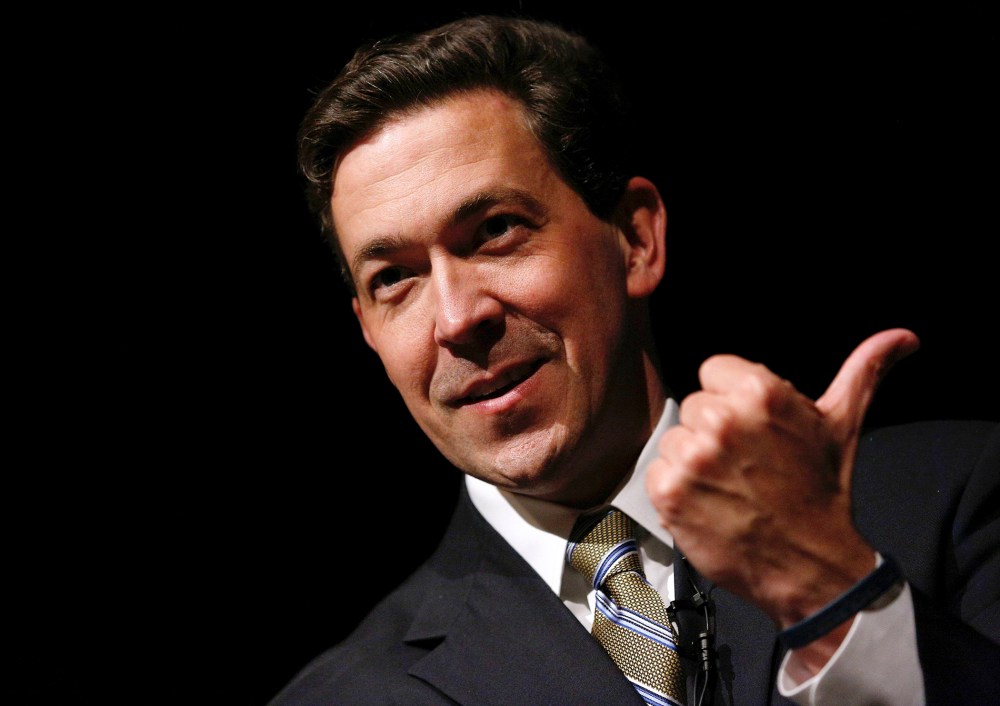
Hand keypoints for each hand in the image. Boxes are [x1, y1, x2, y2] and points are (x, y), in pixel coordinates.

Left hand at [646, 329, 919, 635]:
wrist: (811, 566)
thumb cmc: (822, 493)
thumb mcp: (842, 424)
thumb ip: (865, 371)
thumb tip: (903, 337)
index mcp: (760, 393)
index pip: (713, 371)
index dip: (731, 399)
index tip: (753, 430)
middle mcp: (723, 420)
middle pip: (693, 406)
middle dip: (714, 432)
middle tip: (746, 464)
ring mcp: (694, 458)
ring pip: (674, 440)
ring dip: (693, 462)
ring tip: (729, 485)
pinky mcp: (670, 492)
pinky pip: (656, 472)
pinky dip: (675, 490)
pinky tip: (708, 503)